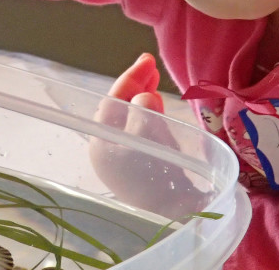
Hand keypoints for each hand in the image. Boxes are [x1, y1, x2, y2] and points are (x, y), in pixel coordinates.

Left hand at [90, 53, 209, 217]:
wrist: (176, 217)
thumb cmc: (155, 174)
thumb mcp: (147, 137)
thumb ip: (143, 112)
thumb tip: (144, 97)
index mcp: (102, 144)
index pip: (112, 103)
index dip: (130, 79)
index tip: (147, 61)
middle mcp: (110, 152)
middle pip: (120, 110)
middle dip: (136, 86)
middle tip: (152, 66)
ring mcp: (127, 162)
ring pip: (133, 120)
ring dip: (144, 99)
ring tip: (155, 81)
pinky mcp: (146, 169)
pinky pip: (145, 134)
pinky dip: (153, 117)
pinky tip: (161, 108)